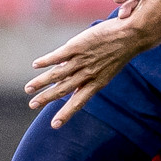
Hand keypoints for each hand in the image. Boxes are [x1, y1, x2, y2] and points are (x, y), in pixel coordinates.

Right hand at [26, 17, 149, 125]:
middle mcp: (88, 74)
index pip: (78, 102)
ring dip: (41, 82)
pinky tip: (35, 65)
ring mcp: (82, 60)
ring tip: (28, 89)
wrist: (133, 34)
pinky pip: (58, 55)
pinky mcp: (78, 45)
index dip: (66, 114)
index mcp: (97, 82)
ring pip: (57, 75)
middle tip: (32, 105)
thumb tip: (72, 73)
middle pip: (62, 90)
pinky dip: (46, 61)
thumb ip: (91, 73)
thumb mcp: (109, 67)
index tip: (54, 126)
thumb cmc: (123, 49)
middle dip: (46, 99)